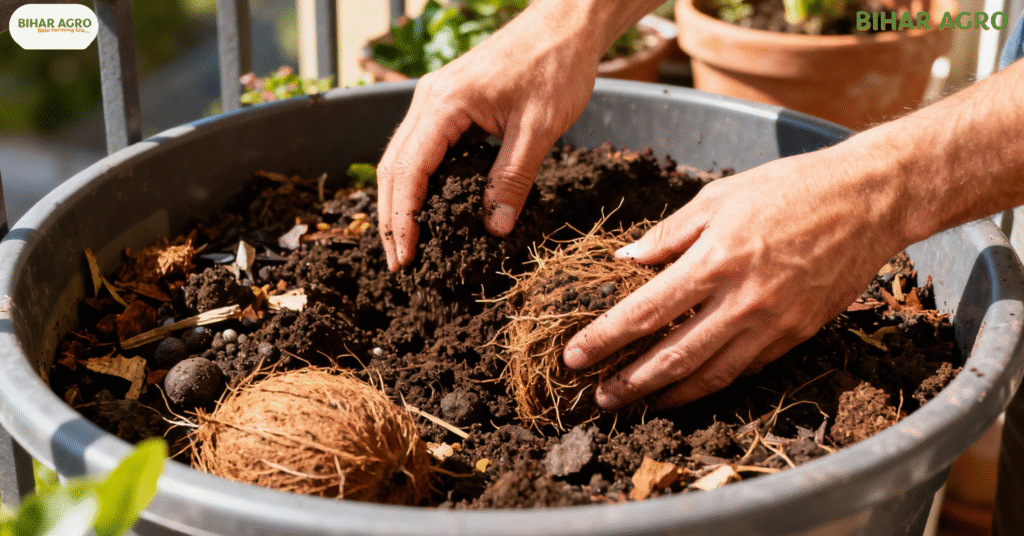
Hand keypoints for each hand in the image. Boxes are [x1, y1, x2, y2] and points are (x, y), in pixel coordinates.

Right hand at [376, 3, 603, 270]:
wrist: (565, 25)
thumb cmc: (555, 68)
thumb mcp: (538, 130)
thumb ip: (513, 179)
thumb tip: (494, 227)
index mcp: (444, 105)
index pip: (409, 172)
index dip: (403, 220)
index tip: (404, 257)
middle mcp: (428, 99)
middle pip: (393, 168)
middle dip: (391, 218)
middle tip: (397, 263)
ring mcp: (434, 98)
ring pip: (401, 158)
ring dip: (399, 202)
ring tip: (404, 243)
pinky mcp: (448, 102)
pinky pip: (420, 147)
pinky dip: (415, 181)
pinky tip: (425, 207)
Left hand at [562, 149, 907, 408]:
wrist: (868, 200)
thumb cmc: (788, 188)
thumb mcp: (718, 196)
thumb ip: (667, 235)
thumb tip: (624, 262)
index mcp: (714, 260)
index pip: (645, 312)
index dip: (605, 339)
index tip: (574, 357)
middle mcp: (742, 300)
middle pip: (673, 357)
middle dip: (630, 383)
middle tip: (598, 398)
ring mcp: (773, 323)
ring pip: (711, 375)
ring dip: (668, 396)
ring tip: (638, 404)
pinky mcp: (797, 335)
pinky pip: (747, 368)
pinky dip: (713, 382)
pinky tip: (689, 387)